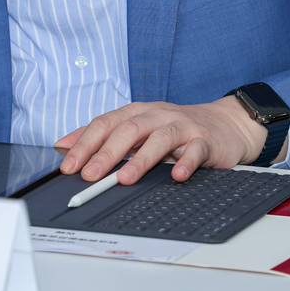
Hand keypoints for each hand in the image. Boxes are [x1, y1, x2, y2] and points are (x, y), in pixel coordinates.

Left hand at [53, 97, 279, 184]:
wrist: (225, 123)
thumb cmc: (176, 129)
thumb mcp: (138, 127)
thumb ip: (104, 136)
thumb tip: (64, 145)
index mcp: (137, 112)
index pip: (105, 123)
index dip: (84, 143)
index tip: (68, 166)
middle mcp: (157, 115)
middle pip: (129, 129)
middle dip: (106, 153)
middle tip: (90, 176)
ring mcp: (182, 126)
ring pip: (159, 138)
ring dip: (141, 159)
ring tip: (126, 178)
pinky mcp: (205, 140)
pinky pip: (195, 150)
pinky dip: (185, 162)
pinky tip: (176, 176)